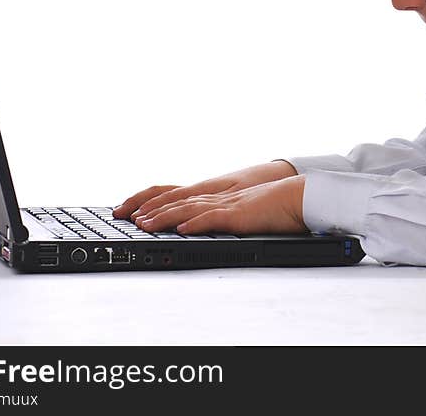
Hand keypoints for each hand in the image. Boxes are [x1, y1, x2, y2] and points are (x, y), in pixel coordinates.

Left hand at [112, 160, 297, 220]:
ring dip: (165, 216)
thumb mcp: (242, 210)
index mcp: (217, 197)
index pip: (179, 196)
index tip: (135, 211)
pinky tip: (182, 228)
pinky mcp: (239, 214)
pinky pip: (213, 218)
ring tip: (146, 224)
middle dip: (150, 209)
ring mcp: (227, 204)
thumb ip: (224, 215)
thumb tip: (206, 225)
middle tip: (128, 217)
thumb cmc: (274, 206)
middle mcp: (218, 197)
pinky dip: (196, 222)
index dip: (155, 202)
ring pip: (190, 208)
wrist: (297, 197)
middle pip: (177, 200)